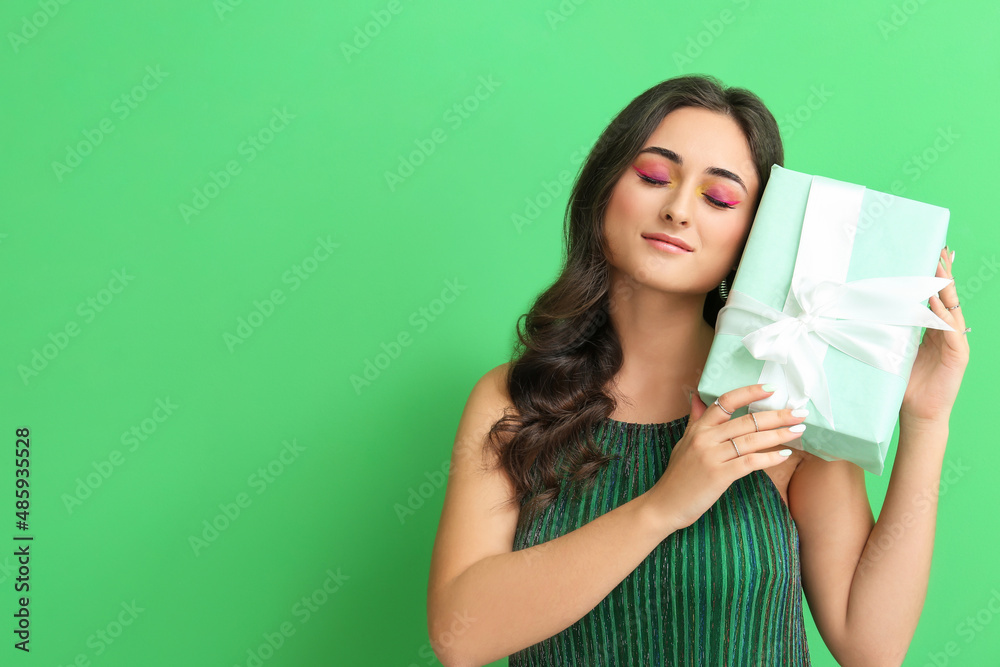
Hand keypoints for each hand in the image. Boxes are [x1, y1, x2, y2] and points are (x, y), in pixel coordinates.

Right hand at [642, 383, 807, 532]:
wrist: (664, 504)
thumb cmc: (677, 476)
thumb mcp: (684, 443)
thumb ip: (696, 421)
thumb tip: (698, 398)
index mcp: (699, 428)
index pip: (726, 401)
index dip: (750, 392)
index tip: (772, 389)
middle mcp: (705, 437)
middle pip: (746, 420)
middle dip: (777, 415)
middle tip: (799, 413)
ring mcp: (711, 456)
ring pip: (751, 440)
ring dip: (779, 434)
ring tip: (798, 430)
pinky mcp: (719, 475)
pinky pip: (749, 462)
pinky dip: (769, 458)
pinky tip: (784, 455)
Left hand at [901, 246, 969, 424]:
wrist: (916, 413)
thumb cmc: (903, 384)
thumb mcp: (894, 350)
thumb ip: (889, 330)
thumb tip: (866, 311)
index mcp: (932, 329)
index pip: (935, 297)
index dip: (933, 277)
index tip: (931, 254)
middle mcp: (946, 332)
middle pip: (947, 297)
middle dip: (943, 274)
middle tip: (940, 250)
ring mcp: (955, 343)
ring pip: (952, 309)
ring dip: (946, 288)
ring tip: (939, 267)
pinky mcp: (958, 355)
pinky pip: (951, 331)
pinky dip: (943, 316)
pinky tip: (938, 302)